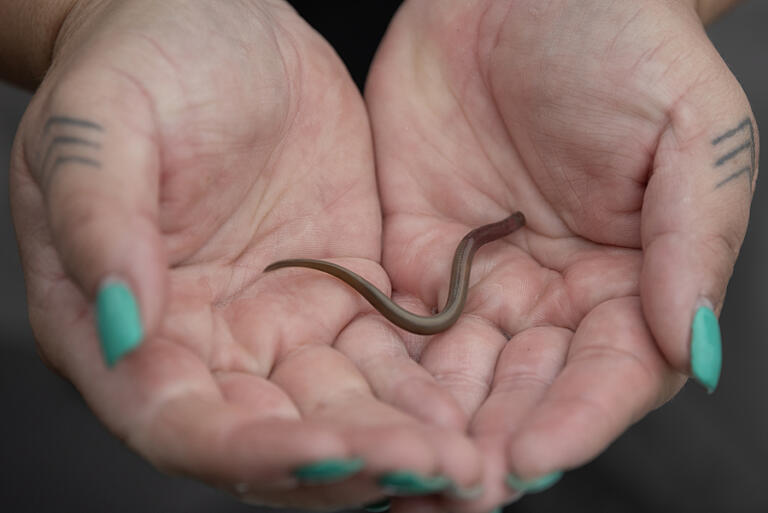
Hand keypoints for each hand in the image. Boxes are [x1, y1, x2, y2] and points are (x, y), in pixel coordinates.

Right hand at [9, 0, 480, 507]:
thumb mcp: (102, 125)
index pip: (180, 421)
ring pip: (340, 410)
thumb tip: (122, 320)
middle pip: (276, 437)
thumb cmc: (142, 62)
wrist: (217, 24)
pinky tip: (473, 408)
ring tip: (468, 461)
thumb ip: (100, 221)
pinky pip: (385, 359)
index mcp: (127, 328)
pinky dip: (424, 391)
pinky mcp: (340, 296)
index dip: (251, 451)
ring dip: (402, 442)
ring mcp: (279, 326)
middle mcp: (208, 345)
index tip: (327, 450)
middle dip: (354, 462)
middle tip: (434, 468)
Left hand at [366, 0, 756, 509]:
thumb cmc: (623, 44)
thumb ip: (689, 244)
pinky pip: (396, 320)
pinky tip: (360, 396)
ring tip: (406, 464)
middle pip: (525, 387)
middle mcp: (551, 295)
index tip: (533, 456)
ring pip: (456, 370)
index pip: (609, 373)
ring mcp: (479, 279)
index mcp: (627, 280)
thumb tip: (694, 351)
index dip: (576, 418)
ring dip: (432, 419)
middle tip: (459, 487)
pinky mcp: (413, 252)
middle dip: (493, 436)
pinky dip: (382, 362)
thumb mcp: (689, 133)